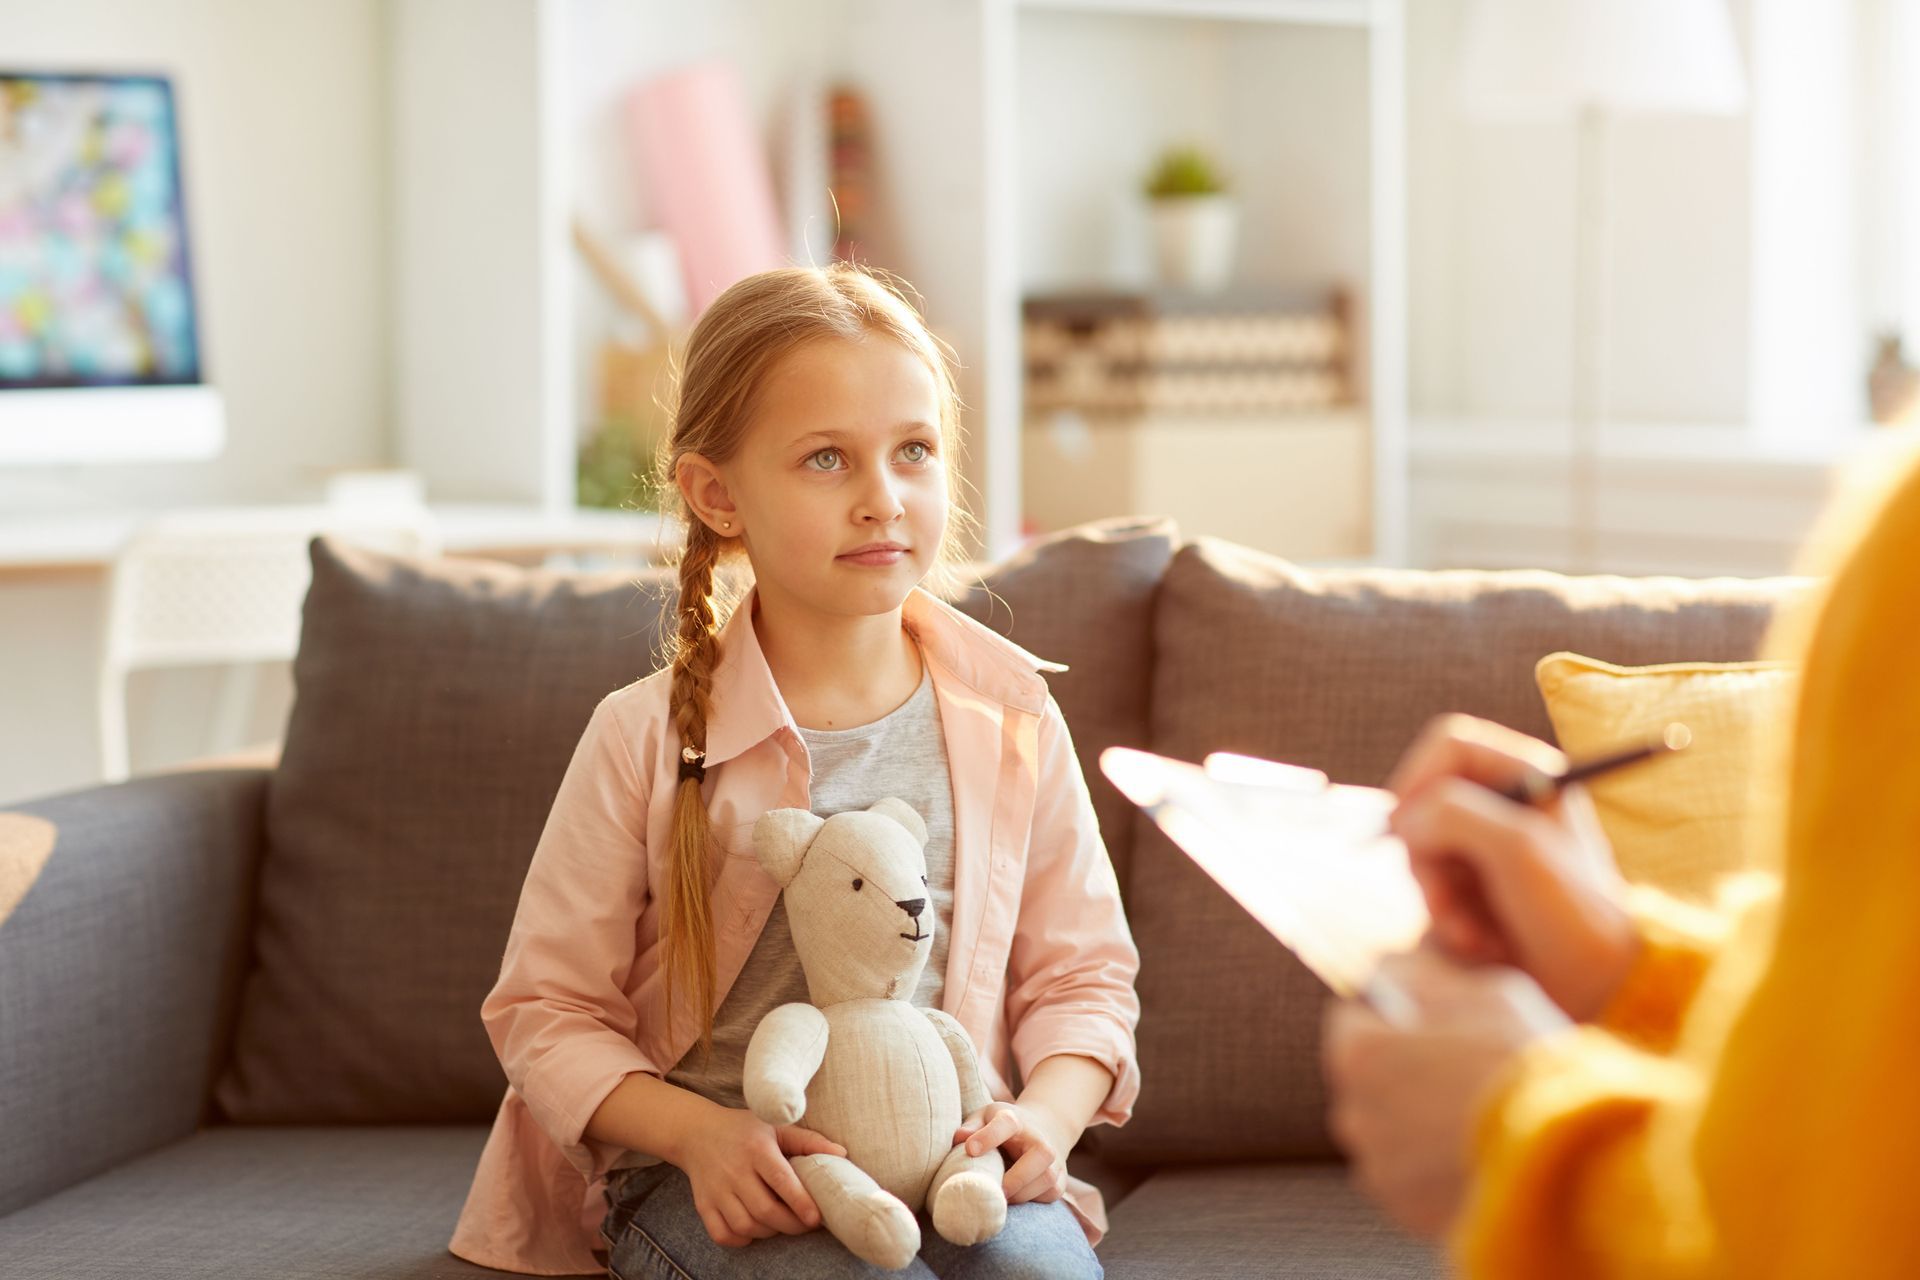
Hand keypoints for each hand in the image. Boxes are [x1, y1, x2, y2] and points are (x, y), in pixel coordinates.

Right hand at [676, 1105, 845, 1247]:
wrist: (697, 1133)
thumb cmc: (746, 1131)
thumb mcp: (777, 1126)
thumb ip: (809, 1141)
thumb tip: (841, 1154)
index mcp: (756, 1149)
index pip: (781, 1180)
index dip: (801, 1202)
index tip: (816, 1218)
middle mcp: (735, 1170)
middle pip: (765, 1210)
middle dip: (791, 1224)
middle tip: (806, 1224)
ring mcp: (716, 1190)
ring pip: (745, 1226)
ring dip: (768, 1232)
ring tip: (781, 1223)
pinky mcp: (703, 1204)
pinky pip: (721, 1234)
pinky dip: (740, 1240)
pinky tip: (753, 1230)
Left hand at [953, 1100, 1072, 1204]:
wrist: (1044, 1129)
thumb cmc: (1005, 1127)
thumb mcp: (986, 1117)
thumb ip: (972, 1127)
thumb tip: (960, 1139)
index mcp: (1015, 1120)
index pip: (1006, 1123)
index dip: (988, 1136)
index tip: (970, 1149)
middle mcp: (1040, 1139)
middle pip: (1040, 1155)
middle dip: (1016, 1179)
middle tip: (994, 1192)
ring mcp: (1055, 1159)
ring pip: (1047, 1180)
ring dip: (1022, 1194)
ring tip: (1001, 1199)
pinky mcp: (1060, 1179)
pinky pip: (1050, 1194)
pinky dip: (1033, 1201)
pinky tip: (1016, 1198)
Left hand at [1322, 948, 1570, 1236]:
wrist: (1567, 1154)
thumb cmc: (1524, 1062)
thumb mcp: (1479, 990)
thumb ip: (1420, 976)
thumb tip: (1388, 971)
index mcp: (1359, 1052)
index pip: (1352, 1019)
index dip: (1390, 1016)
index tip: (1428, 1024)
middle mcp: (1354, 1113)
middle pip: (1366, 1079)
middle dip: (1401, 1071)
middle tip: (1458, 1071)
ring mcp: (1379, 1168)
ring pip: (1388, 1131)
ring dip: (1416, 1122)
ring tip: (1473, 1118)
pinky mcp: (1407, 1210)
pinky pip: (1410, 1178)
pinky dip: (1432, 1167)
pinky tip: (1475, 1156)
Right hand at [1388, 713, 1641, 1019]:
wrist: (1604, 989)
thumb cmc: (1574, 914)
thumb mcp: (1518, 850)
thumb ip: (1454, 814)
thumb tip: (1405, 819)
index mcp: (1529, 777)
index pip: (1450, 746)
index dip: (1419, 776)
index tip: (1405, 825)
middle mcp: (1506, 807)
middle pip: (1426, 804)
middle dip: (1427, 857)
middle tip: (1440, 898)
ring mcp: (1489, 851)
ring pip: (1423, 853)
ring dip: (1438, 899)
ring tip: (1473, 935)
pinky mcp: (1478, 893)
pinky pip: (1434, 894)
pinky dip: (1447, 922)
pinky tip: (1481, 945)